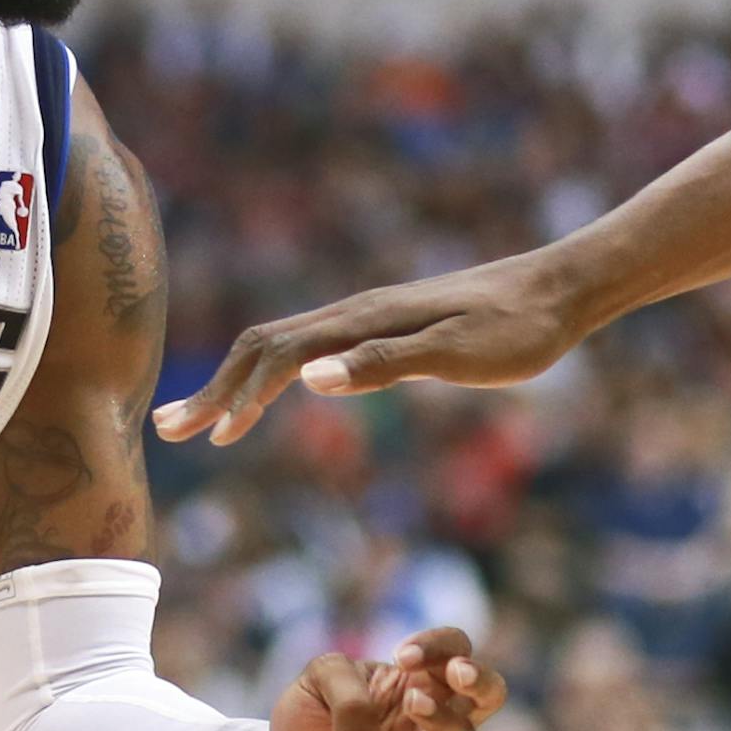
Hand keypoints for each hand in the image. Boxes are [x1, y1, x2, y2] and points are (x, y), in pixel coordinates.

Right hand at [151, 252, 581, 445]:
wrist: (561, 291)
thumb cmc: (517, 330)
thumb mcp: (457, 354)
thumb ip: (382, 365)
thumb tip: (307, 379)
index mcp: (361, 321)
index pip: (277, 357)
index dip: (239, 397)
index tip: (210, 439)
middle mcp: (352, 315)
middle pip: (258, 348)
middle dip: (212, 390)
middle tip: (169, 430)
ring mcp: (363, 321)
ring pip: (277, 348)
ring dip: (233, 384)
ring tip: (203, 424)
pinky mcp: (379, 331)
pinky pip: (303, 352)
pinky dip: (268, 378)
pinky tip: (266, 400)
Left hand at [266, 628, 506, 730]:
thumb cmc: (308, 720)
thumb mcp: (317, 681)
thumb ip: (348, 694)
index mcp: (413, 682)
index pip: (455, 650)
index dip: (441, 645)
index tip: (402, 656)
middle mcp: (428, 722)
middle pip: (488, 695)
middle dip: (480, 680)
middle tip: (457, 672)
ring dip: (442, 721)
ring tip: (414, 704)